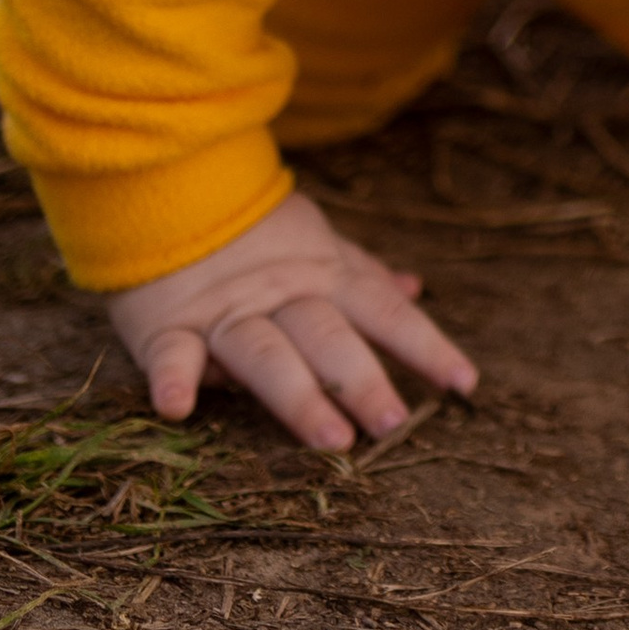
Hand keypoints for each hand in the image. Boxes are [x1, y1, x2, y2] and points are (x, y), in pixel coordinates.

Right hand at [105, 188, 477, 448]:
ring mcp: (225, 312)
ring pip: (265, 353)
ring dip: (297, 396)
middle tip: (393, 424)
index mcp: (322, 275)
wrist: (164, 189)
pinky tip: (178, 408)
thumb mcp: (315, 243)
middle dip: (361, 379)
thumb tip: (416, 287)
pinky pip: (170, 354)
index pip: (383, 311)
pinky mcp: (167, 326)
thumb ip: (363, 272)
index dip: (425, 344)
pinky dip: (173, 378)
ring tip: (331, 440)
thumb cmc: (250, 232)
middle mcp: (280, 295)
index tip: (464, 384)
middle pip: (328, 337)